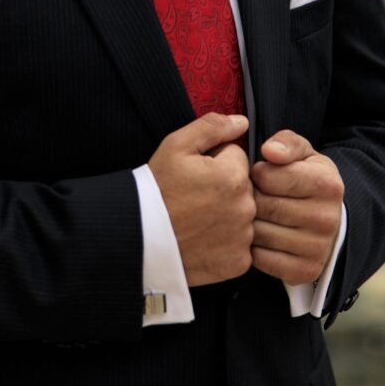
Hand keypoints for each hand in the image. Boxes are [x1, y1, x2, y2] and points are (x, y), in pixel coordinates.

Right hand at [148, 113, 254, 286]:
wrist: (139, 238)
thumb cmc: (157, 189)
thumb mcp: (176, 146)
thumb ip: (212, 127)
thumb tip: (243, 122)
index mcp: (234, 176)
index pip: (237, 157)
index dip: (215, 162)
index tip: (195, 174)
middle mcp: (245, 208)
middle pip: (243, 187)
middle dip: (224, 188)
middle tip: (194, 197)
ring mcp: (243, 238)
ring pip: (242, 215)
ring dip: (226, 215)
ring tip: (196, 219)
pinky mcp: (238, 263)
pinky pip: (240, 245)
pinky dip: (225, 243)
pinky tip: (203, 239)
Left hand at [250, 130, 343, 285]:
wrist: (329, 218)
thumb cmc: (307, 178)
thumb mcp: (303, 153)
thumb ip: (286, 143)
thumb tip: (269, 151)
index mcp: (327, 183)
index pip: (268, 176)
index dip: (256, 173)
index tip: (260, 174)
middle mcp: (327, 218)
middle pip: (262, 206)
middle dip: (250, 198)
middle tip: (252, 195)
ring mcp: (318, 248)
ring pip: (258, 233)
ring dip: (248, 223)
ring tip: (255, 213)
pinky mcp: (305, 271)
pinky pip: (261, 260)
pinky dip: (253, 248)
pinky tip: (260, 236)